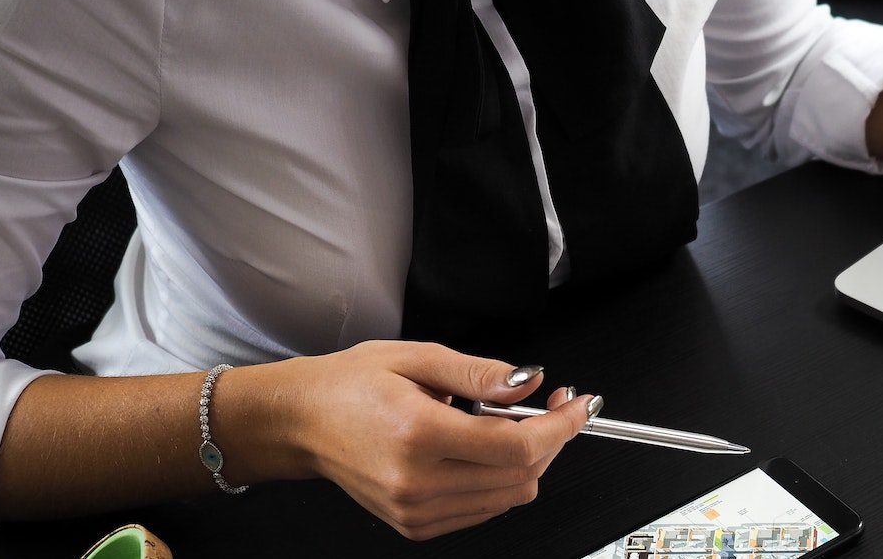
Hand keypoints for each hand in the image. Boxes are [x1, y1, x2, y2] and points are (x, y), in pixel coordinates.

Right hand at [226, 340, 595, 539]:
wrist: (301, 423)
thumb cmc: (350, 386)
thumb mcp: (418, 358)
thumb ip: (480, 374)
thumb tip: (530, 383)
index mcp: (419, 435)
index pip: (517, 446)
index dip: (561, 425)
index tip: (580, 404)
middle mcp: (418, 482)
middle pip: (522, 474)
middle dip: (552, 438)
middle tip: (553, 403)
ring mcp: (417, 510)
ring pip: (510, 496)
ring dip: (528, 460)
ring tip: (510, 422)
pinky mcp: (415, 525)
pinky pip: (485, 509)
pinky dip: (501, 480)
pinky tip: (484, 449)